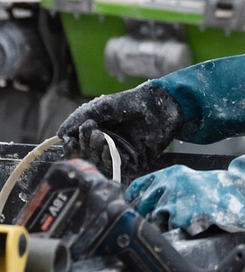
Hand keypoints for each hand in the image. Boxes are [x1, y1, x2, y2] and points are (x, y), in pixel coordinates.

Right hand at [58, 83, 184, 181]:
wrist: (158, 105)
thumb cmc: (131, 103)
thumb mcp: (102, 107)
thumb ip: (80, 118)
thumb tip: (59, 134)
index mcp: (97, 132)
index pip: (77, 146)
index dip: (71, 146)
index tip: (69, 141)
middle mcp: (106, 145)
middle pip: (85, 156)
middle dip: (84, 145)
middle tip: (92, 130)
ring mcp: (119, 155)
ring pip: (98, 163)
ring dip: (95, 151)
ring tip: (101, 136)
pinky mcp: (133, 163)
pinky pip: (115, 168)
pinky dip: (109, 159)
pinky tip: (109, 148)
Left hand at [125, 163, 244, 234]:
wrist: (243, 195)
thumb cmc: (216, 193)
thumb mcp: (187, 184)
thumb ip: (165, 192)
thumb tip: (137, 211)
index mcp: (170, 173)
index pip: (137, 189)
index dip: (134, 204)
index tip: (136, 213)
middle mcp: (170, 183)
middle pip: (142, 210)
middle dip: (152, 219)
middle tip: (173, 220)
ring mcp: (177, 198)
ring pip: (157, 223)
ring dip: (169, 227)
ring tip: (189, 220)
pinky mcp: (186, 215)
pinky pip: (174, 232)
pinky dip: (184, 233)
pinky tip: (198, 224)